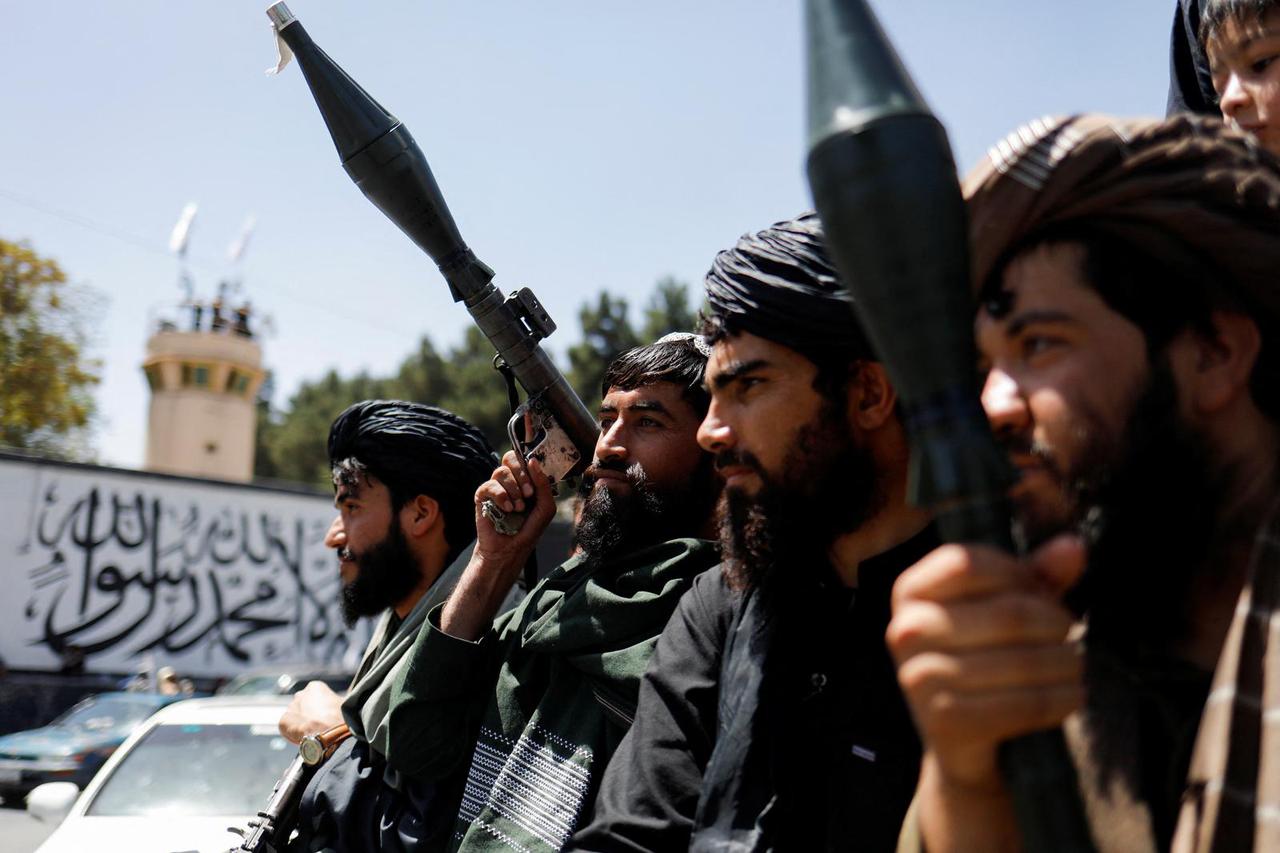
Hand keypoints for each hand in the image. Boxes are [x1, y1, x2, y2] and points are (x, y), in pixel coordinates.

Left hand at [278, 681, 345, 743]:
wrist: (332, 733)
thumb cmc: (341, 718)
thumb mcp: (344, 704)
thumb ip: (336, 702)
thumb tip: (338, 705)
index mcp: (315, 687)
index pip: (315, 696)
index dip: (321, 707)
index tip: (326, 716)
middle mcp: (300, 694)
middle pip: (303, 705)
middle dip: (309, 714)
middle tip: (318, 725)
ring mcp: (291, 708)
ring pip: (295, 716)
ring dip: (301, 723)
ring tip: (312, 734)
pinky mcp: (284, 721)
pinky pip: (287, 727)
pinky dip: (293, 733)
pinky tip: (303, 738)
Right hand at [440, 453, 555, 640]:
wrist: (508, 551)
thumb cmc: (528, 532)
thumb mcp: (545, 508)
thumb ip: (543, 485)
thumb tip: (533, 460)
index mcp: (526, 481)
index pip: (525, 459)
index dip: (531, 466)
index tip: (535, 486)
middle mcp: (510, 482)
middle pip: (511, 458)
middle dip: (522, 475)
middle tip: (527, 495)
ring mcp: (495, 489)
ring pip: (501, 471)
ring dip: (513, 489)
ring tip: (516, 508)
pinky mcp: (481, 497)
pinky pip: (488, 484)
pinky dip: (500, 495)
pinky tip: (506, 509)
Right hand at [887, 535, 1085, 790]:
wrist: (958, 734)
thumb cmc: (982, 654)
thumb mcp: (1001, 606)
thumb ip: (1035, 575)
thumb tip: (1074, 547)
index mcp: (910, 591)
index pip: (970, 563)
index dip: (1020, 573)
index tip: (1045, 592)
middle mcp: (906, 630)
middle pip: (1008, 614)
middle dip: (1056, 623)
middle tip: (1072, 632)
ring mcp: (919, 677)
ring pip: (1022, 662)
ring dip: (1066, 663)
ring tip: (1077, 664)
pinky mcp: (944, 721)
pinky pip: (1023, 705)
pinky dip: (1060, 700)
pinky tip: (1072, 696)